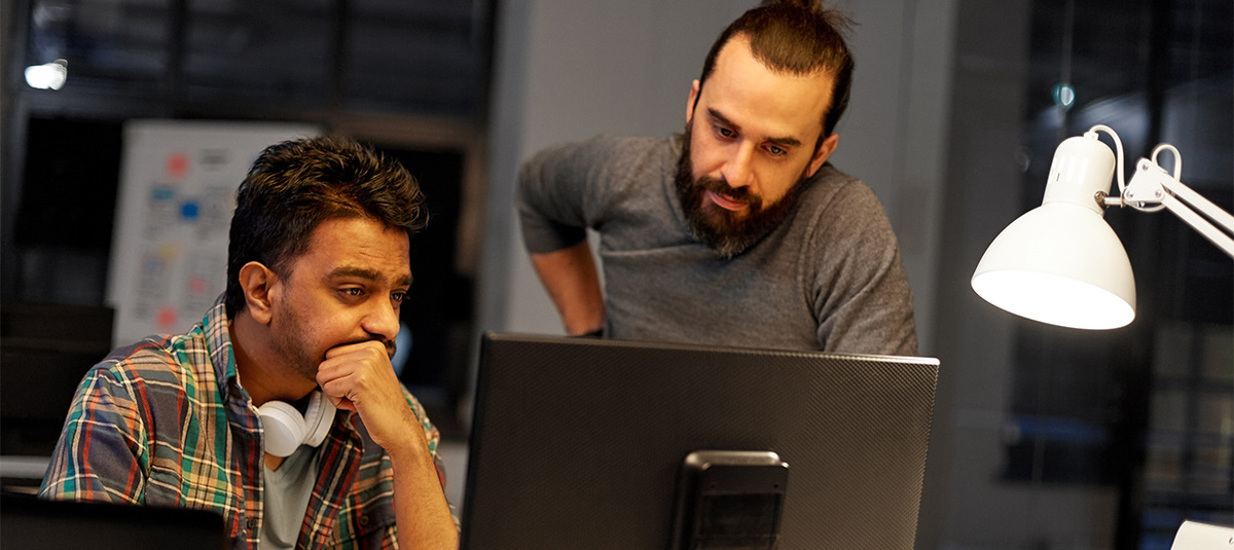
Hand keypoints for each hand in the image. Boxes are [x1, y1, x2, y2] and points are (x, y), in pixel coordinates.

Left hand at [316, 340, 425, 456]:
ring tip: (356, 399)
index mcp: (373, 345)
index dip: (338, 374)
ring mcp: (365, 365)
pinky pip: (328, 389)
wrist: (398, 426)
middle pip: (325, 363)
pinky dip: (337, 402)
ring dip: (334, 393)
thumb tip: (320, 358)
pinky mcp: (358, 381)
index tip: (358, 385)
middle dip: (333, 383)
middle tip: (355, 394)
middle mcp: (371, 350)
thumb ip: (350, 359)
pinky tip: (356, 405)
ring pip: (323, 376)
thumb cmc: (380, 403)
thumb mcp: (370, 372)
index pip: (332, 353)